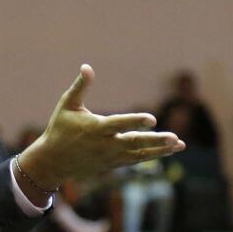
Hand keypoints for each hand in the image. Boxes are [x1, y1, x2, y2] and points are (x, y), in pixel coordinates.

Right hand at [18, 65, 184, 193]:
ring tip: (180, 145)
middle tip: (175, 138)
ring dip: (160, 150)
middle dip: (156, 141)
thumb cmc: (59, 129)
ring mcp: (110, 157)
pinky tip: (167, 151)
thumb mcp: (67, 105)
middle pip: (135, 143)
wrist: (52, 162)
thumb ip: (80, 87)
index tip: (152, 119)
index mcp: (96, 128)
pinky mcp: (112, 165)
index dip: (136, 121)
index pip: (120, 124)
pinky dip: (151, 155)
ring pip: (139, 155)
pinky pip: (135, 160)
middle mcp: (106, 145)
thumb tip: (87, 67)